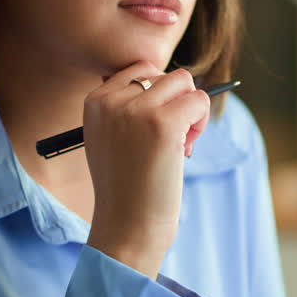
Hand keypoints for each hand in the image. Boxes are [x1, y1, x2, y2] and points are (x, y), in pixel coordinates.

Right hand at [81, 62, 210, 278]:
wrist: (126, 227)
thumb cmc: (125, 188)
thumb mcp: (109, 139)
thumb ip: (125, 108)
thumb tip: (171, 80)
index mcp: (95, 102)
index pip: (138, 70)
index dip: (156, 96)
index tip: (153, 130)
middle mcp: (112, 101)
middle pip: (164, 74)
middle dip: (175, 102)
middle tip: (170, 140)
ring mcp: (137, 110)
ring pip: (184, 82)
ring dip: (191, 110)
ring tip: (179, 144)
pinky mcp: (163, 123)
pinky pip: (199, 100)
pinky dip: (201, 123)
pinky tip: (185, 150)